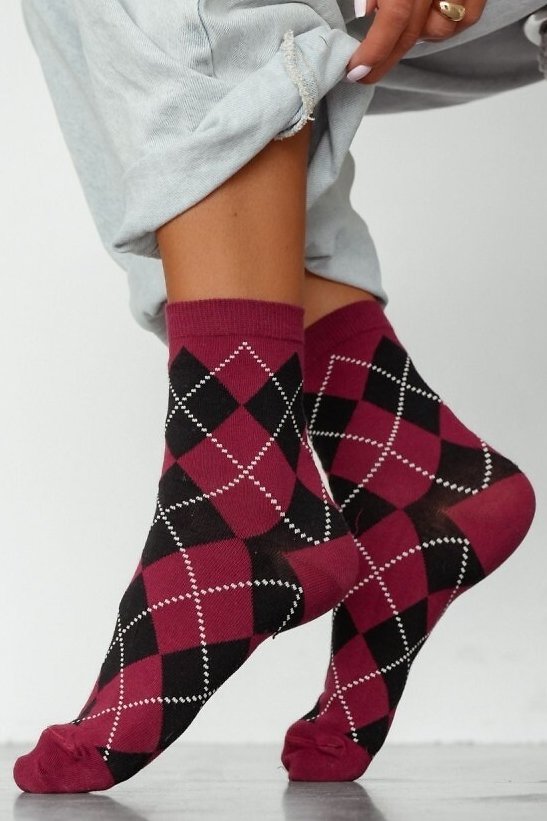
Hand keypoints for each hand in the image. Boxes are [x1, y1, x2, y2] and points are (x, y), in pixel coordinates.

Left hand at [346, 0, 487, 84]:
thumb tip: (363, 13)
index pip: (394, 18)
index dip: (374, 51)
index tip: (356, 71)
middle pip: (413, 32)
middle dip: (384, 59)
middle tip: (363, 72)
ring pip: (440, 30)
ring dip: (418, 35)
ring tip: (402, 24)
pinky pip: (467, 18)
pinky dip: (447, 23)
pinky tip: (432, 14)